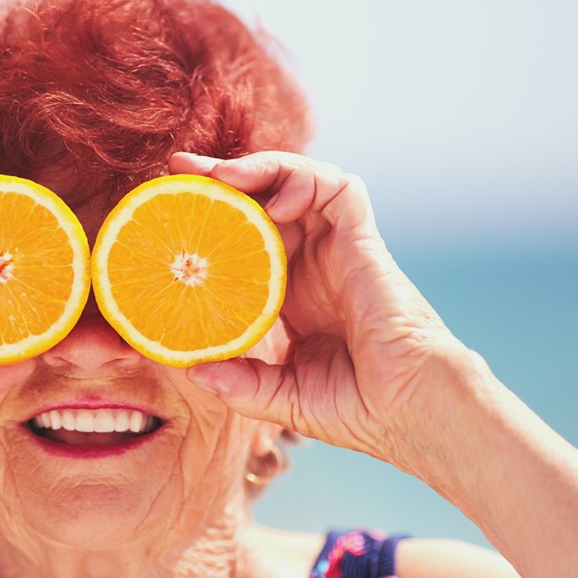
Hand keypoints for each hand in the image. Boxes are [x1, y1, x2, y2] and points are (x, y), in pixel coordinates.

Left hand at [174, 150, 464, 470]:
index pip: (242, 236)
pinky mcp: (363, 242)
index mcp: (288, 291)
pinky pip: (339, 190)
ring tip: (220, 174)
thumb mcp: (280, 397)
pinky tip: (277, 200)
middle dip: (222, 177)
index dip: (210, 217)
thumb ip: (238, 383)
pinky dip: (306, 180)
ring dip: (260, 167)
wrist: (409, 412)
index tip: (168, 206)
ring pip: (299, 182)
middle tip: (179, 165)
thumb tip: (190, 370)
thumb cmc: (357, 410)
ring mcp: (338, 249)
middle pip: (263, 199)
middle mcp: (311, 263)